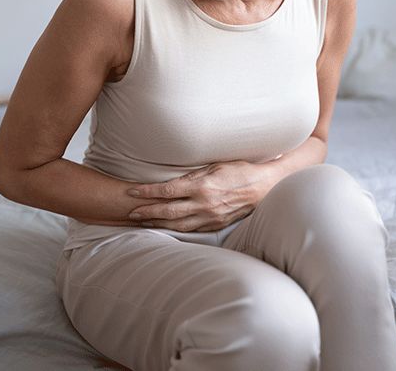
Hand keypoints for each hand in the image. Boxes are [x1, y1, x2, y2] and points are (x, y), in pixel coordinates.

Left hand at [125, 160, 277, 231]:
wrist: (265, 186)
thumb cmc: (240, 170)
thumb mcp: (215, 166)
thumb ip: (193, 175)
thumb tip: (172, 181)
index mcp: (202, 186)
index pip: (166, 190)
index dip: (147, 192)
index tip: (131, 192)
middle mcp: (204, 204)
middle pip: (167, 210)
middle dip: (146, 211)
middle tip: (130, 212)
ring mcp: (210, 217)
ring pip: (177, 224)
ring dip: (158, 223)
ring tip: (143, 221)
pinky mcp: (216, 224)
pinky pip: (191, 229)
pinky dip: (175, 229)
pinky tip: (165, 227)